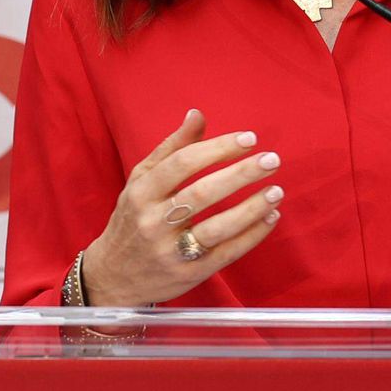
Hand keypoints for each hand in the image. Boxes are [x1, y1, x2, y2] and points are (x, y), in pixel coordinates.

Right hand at [80, 109, 283, 307]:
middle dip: (240, 174)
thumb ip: (171, 147)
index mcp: (142, 192)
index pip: (183, 164)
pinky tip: (270, 217)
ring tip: (277, 191)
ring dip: (251, 208)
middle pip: (202, 194)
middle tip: (271, 160)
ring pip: (217, 227)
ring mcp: (171, 251)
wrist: (114, 276)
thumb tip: (197, 114)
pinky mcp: (189, 274)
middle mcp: (154, 222)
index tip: (249, 139)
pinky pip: (226, 253)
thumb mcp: (140, 180)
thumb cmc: (132, 219)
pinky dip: (252, 235)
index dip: (218, 148)